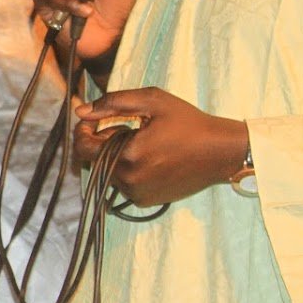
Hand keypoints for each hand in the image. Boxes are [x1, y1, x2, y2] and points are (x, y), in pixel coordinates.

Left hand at [74, 87, 248, 205]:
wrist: (222, 152)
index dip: (82, 132)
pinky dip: (128, 170)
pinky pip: (124, 184)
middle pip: (95, 160)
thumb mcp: (151, 101)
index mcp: (127, 156)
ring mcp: (138, 194)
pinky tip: (149, 157)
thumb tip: (80, 110)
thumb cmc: (188, 123)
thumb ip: (112, 103)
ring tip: (141, 141)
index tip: (92, 121)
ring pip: (109, 172)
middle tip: (126, 128)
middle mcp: (129, 180)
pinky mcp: (147, 201)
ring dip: (115, 156)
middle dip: (102, 142)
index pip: (83, 149)